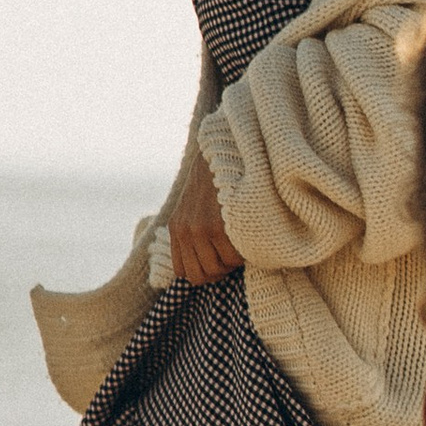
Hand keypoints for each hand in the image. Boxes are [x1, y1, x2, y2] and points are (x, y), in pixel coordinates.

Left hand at [168, 149, 243, 287]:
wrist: (225, 150)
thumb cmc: (217, 178)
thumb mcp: (195, 203)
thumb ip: (194, 228)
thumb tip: (204, 260)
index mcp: (176, 227)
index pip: (184, 271)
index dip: (204, 270)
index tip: (220, 258)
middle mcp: (185, 231)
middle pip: (200, 275)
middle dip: (219, 270)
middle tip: (234, 254)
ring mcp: (200, 230)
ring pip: (218, 269)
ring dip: (233, 261)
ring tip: (242, 241)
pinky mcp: (218, 227)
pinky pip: (234, 258)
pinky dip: (245, 253)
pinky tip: (249, 234)